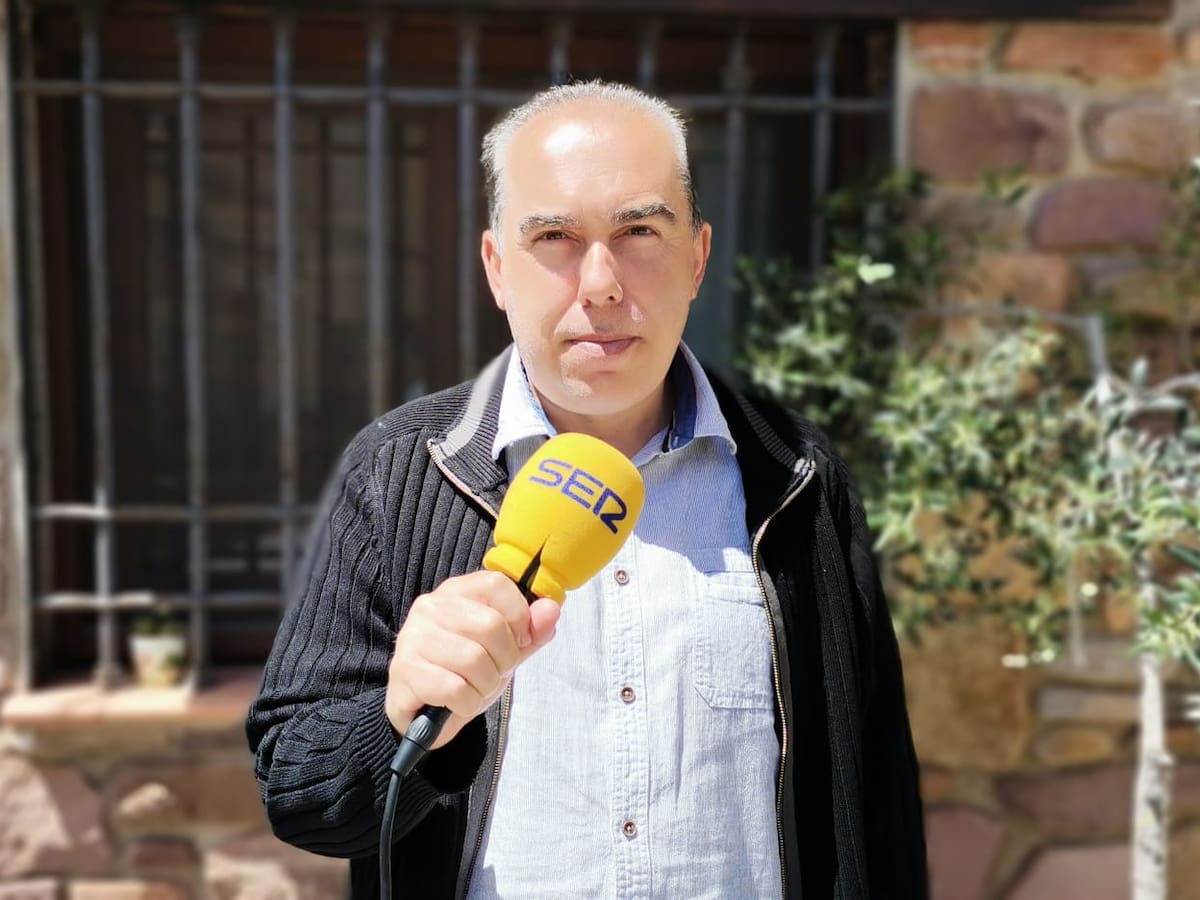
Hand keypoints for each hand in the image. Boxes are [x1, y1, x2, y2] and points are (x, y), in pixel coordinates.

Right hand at [385, 570, 560, 749]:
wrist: (424, 715)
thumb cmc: (464, 675)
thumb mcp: (504, 651)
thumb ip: (531, 631)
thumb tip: (551, 609)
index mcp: (456, 592)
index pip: (497, 584)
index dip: (519, 616)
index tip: (519, 641)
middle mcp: (430, 607)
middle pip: (490, 624)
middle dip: (505, 660)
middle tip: (495, 673)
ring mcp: (413, 638)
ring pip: (473, 659)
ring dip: (486, 686)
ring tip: (475, 689)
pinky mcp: (404, 671)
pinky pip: (454, 689)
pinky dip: (467, 704)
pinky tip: (458, 704)